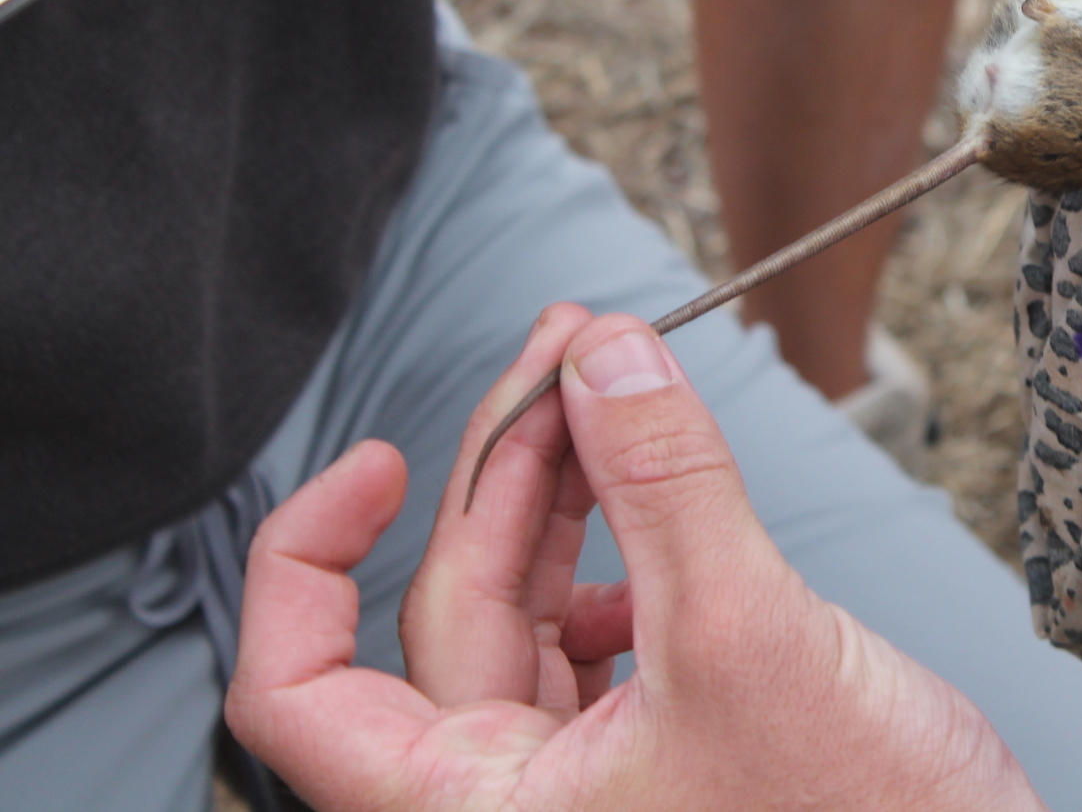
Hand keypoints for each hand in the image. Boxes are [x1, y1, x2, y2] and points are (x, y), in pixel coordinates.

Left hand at [227, 304, 1044, 811]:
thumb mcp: (748, 637)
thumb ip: (667, 483)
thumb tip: (606, 353)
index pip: (299, 693)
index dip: (308, 561)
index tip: (378, 459)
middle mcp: (509, 801)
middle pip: (447, 610)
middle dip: (507, 464)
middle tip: (574, 349)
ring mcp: (583, 780)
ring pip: (525, 612)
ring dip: (565, 492)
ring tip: (613, 392)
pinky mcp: (656, 753)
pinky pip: (595, 635)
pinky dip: (622, 555)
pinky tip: (664, 521)